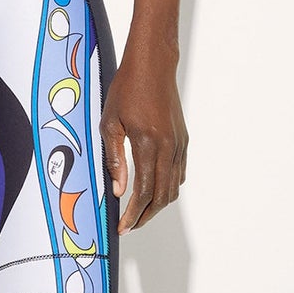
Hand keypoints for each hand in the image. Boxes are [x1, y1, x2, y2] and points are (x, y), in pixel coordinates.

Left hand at [100, 48, 187, 232]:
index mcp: (148, 144)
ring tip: (139, 212)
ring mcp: (179, 145)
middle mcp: (168, 147)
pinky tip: (152, 190)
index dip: (133, 214)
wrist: (153, 66)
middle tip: (129, 225)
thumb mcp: (110, 123)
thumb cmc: (127, 89)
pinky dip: (167, 188)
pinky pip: (178, 173)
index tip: (123, 226)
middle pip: (162, 196)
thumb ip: (114, 159)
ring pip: (173, 188)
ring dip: (157, 204)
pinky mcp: (183, 141)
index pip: (143, 192)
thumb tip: (118, 191)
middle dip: (145, 216)